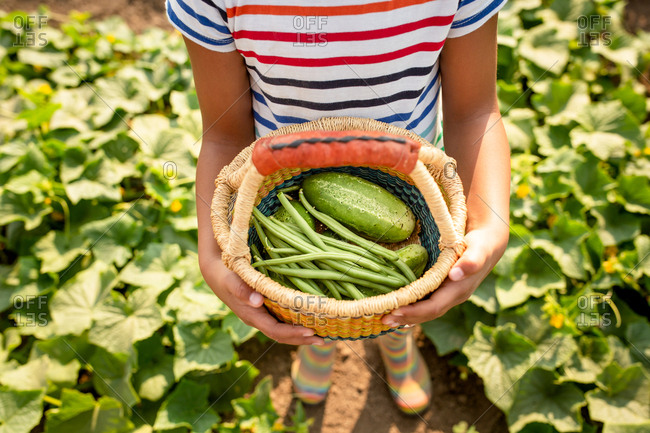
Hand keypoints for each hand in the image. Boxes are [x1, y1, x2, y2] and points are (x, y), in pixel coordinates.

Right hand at [201, 257, 324, 345]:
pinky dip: (295, 324)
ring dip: (301, 334)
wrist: (215, 272)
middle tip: (324, 339)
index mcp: (251, 316)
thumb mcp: (231, 280)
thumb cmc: (224, 275)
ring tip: (322, 335)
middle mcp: (257, 320)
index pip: (275, 331)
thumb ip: (242, 290)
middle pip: (282, 336)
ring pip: (283, 330)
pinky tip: (309, 321)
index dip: (293, 333)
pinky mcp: (264, 309)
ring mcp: (261, 316)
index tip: (311, 332)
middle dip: (302, 339)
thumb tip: (257, 301)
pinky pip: (281, 321)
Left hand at [381, 226, 507, 325]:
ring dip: (405, 316)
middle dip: (405, 317)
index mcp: (459, 291)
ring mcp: (448, 296)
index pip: (433, 307)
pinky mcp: (443, 291)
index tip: (394, 311)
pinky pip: (425, 304)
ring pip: (425, 311)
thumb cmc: (481, 245)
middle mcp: (453, 298)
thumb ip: (471, 261)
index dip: (414, 312)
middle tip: (382, 318)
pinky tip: (396, 309)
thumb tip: (456, 274)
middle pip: (427, 314)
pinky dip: (410, 308)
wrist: (488, 244)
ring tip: (383, 317)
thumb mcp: (479, 249)